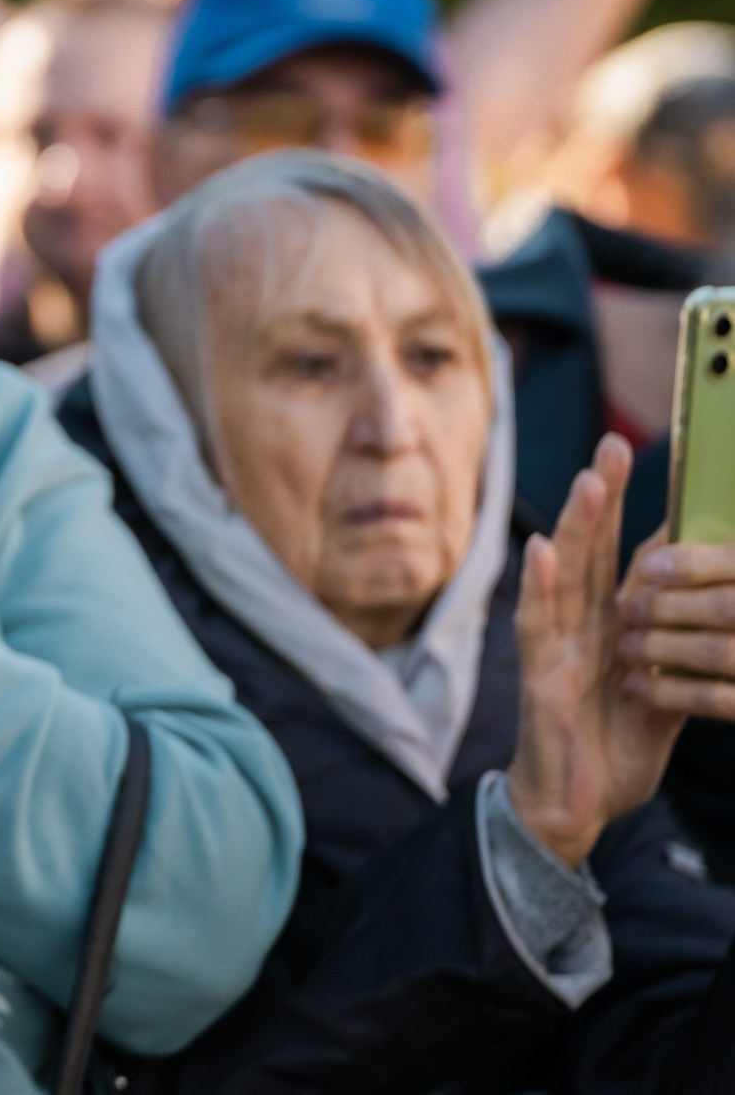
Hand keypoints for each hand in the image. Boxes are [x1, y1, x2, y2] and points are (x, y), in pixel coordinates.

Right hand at [506, 435, 686, 868]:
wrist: (574, 809)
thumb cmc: (614, 755)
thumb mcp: (666, 703)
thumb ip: (683, 662)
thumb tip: (716, 630)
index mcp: (615, 630)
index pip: (632, 563)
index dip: (645, 518)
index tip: (667, 471)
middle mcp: (583, 628)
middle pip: (594, 552)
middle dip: (605, 498)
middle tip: (616, 444)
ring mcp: (558, 647)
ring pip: (566, 577)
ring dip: (576, 528)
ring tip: (588, 481)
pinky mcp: (541, 676)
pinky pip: (537, 625)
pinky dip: (538, 588)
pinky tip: (539, 552)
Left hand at [618, 536, 734, 718]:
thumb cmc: (725, 607)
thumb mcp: (726, 578)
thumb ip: (708, 555)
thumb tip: (669, 518)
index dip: (692, 564)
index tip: (647, 567)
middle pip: (727, 607)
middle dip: (667, 607)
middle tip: (628, 610)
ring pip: (719, 653)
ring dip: (662, 648)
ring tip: (626, 646)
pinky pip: (719, 701)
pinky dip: (672, 692)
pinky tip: (638, 685)